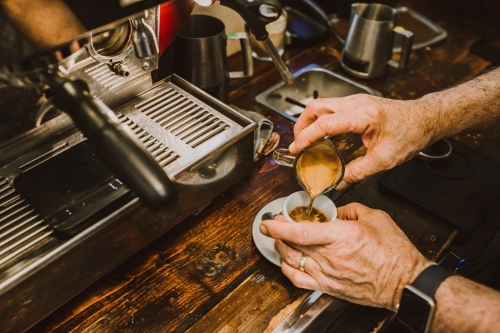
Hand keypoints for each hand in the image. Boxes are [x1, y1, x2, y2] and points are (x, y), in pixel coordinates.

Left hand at [260, 203, 432, 310]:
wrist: (404, 282)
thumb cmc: (394, 253)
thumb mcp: (375, 218)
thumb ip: (351, 210)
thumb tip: (337, 211)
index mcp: (340, 236)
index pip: (300, 233)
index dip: (279, 227)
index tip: (268, 221)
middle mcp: (329, 257)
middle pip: (291, 246)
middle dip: (278, 234)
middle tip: (276, 224)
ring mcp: (327, 274)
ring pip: (292, 262)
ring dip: (281, 249)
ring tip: (280, 239)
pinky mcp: (328, 287)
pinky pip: (299, 281)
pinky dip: (288, 271)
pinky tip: (287, 262)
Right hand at [289, 94, 436, 188]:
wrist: (425, 119)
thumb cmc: (410, 133)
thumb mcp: (384, 160)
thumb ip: (357, 172)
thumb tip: (338, 182)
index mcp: (363, 115)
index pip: (324, 123)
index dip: (305, 137)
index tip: (296, 149)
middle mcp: (356, 103)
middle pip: (315, 107)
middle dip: (301, 125)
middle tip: (297, 144)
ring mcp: (355, 100)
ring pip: (320, 105)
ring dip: (309, 122)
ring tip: (305, 141)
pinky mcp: (356, 103)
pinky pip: (330, 108)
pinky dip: (319, 120)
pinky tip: (321, 135)